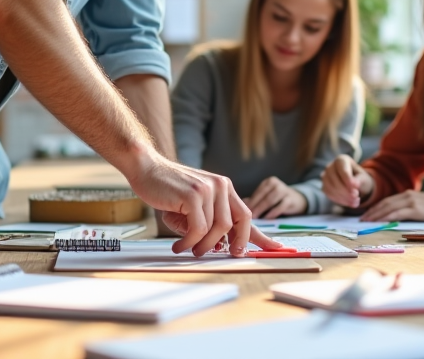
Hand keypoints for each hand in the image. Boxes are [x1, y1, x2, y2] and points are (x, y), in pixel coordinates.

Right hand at [124, 150, 282, 255]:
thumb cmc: (168, 189)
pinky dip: (189, 242)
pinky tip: (178, 245)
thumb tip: (222, 246)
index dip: (261, 235)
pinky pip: (199, 229)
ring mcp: (208, 189)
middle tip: (221, 255)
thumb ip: (209, 222)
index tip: (277, 248)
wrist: (146, 168)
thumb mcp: (194, 205)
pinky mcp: (194, 195)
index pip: (246, 215)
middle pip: (238, 224)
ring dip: (203, 246)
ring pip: (217, 230)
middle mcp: (221, 186)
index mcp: (224, 188)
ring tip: (189, 249)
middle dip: (233, 245)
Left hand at [245, 176, 307, 218]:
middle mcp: (276, 184)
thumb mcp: (267, 197)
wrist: (298, 199)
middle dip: (254, 206)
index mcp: (268, 182)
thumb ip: (255, 200)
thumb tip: (241, 204)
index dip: (250, 201)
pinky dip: (273, 212)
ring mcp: (284, 190)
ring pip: (270, 200)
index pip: (257, 192)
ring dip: (261, 209)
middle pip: (263, 196)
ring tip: (255, 217)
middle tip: (247, 215)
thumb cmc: (278, 199)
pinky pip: (281, 206)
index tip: (242, 210)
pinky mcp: (291, 199)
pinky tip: (267, 218)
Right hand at [321, 155, 375, 208]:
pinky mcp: (324, 187)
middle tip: (357, 198)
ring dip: (344, 197)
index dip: (348, 180)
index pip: (342, 170)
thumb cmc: (359, 178)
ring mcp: (325, 177)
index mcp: (341, 160)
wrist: (354, 185)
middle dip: (346, 191)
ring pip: (331, 188)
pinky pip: (329, 194)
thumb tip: (355, 184)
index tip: (356, 189)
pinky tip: (350, 202)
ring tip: (355, 202)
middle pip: (335, 179)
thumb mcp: (364, 177)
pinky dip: (340, 200)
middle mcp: (330, 166)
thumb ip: (360, 180)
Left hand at [360, 190, 423, 221]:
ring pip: (388, 208)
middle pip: (384, 203)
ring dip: (376, 215)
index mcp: (406, 194)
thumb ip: (408, 208)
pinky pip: (398, 213)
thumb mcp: (420, 205)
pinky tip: (381, 221)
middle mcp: (406, 195)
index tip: (366, 214)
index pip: (386, 201)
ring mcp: (411, 201)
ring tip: (367, 221)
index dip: (375, 207)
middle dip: (372, 211)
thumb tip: (396, 217)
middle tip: (362, 219)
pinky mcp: (415, 209)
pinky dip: (387, 217)